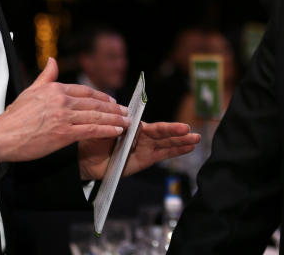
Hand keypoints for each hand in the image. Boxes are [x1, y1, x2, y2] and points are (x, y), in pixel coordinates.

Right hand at [0, 57, 130, 162]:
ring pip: (95, 116)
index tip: (111, 100)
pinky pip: (91, 130)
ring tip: (126, 121)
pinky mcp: (64, 133)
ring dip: (114, 118)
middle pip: (93, 102)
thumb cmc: (14, 116)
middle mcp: (62, 100)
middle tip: (125, 111)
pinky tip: (117, 131)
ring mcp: (64, 117)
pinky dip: (107, 130)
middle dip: (112, 107)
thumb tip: (52, 59)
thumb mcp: (30, 90)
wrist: (2, 135)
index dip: (100, 95)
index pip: (84, 90)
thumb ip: (46, 76)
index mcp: (55, 89)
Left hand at [78, 121, 199, 179]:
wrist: (87, 161)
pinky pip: (163, 154)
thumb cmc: (94, 141)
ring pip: (166, 143)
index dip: (159, 124)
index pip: (148, 123)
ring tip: (196, 138)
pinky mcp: (146, 159)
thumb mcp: (102, 131)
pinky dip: (176, 151)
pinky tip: (188, 147)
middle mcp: (142, 135)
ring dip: (181, 141)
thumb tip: (131, 123)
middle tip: (188, 129)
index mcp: (132, 125)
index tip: (169, 122)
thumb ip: (116, 126)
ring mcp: (145, 147)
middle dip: (175, 131)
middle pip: (161, 132)